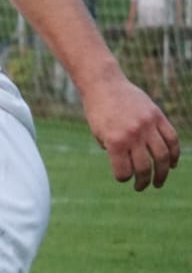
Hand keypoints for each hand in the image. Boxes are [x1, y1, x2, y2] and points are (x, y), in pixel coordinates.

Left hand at [80, 73, 179, 189]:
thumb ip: (113, 150)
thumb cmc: (97, 112)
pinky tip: (171, 164)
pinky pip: (171, 138)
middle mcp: (133, 134)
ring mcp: (148, 125)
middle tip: (141, 187)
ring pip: (162, 155)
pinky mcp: (158, 116)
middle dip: (143, 181)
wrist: (105, 85)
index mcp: (115, 141)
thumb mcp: (99, 134)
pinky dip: (174, 153)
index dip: (123, 178)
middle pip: (145, 167)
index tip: (123, 178)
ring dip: (162, 172)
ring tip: (158, 182)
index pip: (124, 171)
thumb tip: (130, 167)